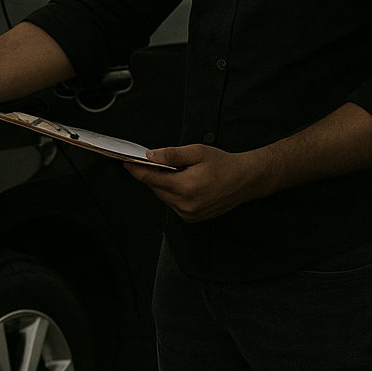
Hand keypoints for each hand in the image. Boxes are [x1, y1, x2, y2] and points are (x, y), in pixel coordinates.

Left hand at [122, 145, 271, 223]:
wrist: (245, 180)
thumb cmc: (224, 165)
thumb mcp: (197, 152)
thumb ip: (171, 155)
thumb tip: (150, 156)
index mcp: (185, 187)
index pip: (151, 178)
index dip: (136, 169)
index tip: (127, 163)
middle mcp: (185, 204)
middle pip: (156, 188)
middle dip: (153, 174)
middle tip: (157, 161)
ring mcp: (188, 213)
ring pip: (164, 196)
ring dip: (164, 184)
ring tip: (178, 172)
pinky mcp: (191, 218)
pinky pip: (173, 204)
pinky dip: (173, 193)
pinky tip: (184, 183)